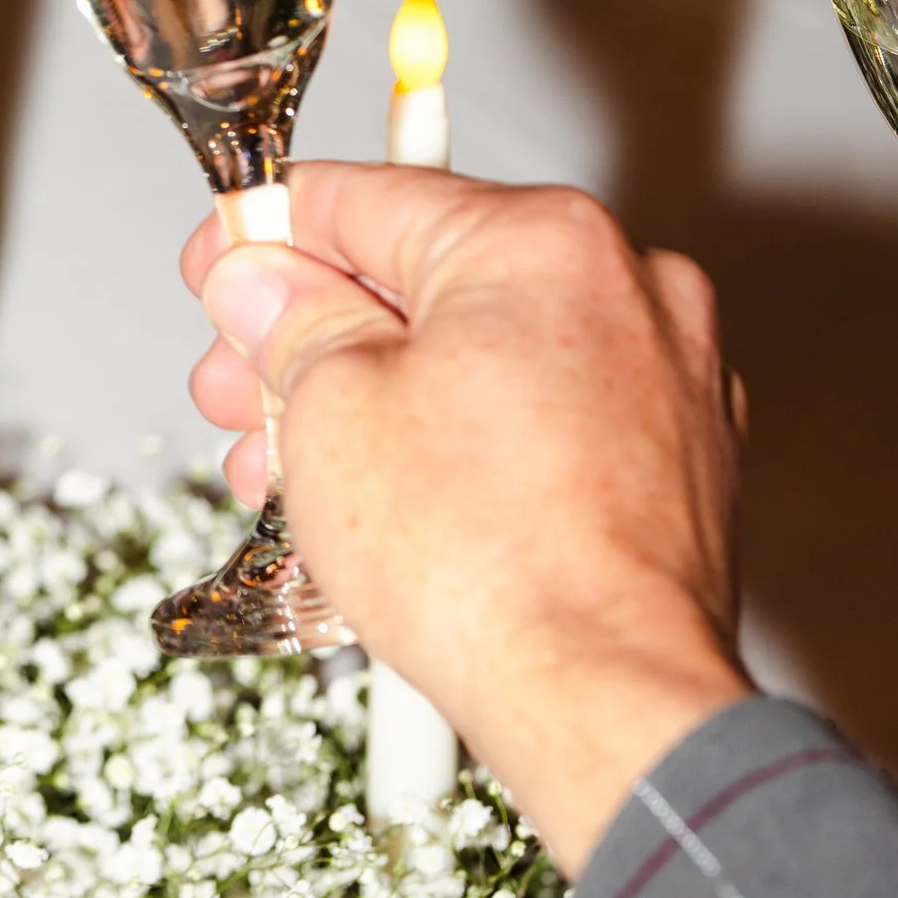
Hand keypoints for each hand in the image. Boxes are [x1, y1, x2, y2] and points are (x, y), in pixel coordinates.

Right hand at [182, 163, 748, 871]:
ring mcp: (667, 380)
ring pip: (481, 359)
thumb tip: (263, 284)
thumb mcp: (327, 410)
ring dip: (374, 403)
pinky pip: (539, 424)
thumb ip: (289, 320)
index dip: (264, 231)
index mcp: (542, 241)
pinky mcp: (679, 466)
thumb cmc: (487, 562)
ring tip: (294, 473)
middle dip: (312, 337)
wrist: (606, 702)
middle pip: (427, 279)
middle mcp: (627, 289)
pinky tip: (388, 509)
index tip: (219, 262)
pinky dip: (460, 449)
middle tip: (238, 389)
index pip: (366, 196)